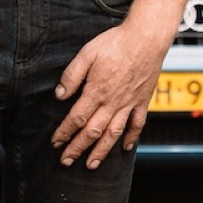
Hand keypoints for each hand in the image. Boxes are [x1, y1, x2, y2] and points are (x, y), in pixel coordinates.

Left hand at [52, 21, 171, 169]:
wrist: (147, 37)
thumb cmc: (116, 43)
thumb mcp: (87, 53)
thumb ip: (72, 76)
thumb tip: (59, 96)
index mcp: (96, 91)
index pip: (76, 118)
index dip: (64, 133)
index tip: (55, 143)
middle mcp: (113, 102)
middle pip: (92, 132)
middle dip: (77, 148)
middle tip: (66, 161)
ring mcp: (129, 103)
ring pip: (113, 134)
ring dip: (101, 151)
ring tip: (91, 165)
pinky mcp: (143, 100)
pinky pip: (137, 124)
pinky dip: (131, 138)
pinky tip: (125, 148)